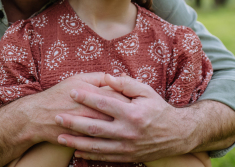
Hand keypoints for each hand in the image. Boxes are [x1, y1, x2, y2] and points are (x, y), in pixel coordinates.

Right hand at [21, 72, 131, 144]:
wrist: (37, 116)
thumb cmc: (58, 95)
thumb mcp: (76, 79)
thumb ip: (97, 77)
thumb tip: (113, 77)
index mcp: (92, 93)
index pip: (117, 94)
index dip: (128, 96)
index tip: (136, 98)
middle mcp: (92, 110)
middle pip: (118, 112)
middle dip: (129, 113)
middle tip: (138, 113)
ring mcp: (88, 126)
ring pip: (112, 128)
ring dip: (122, 128)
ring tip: (129, 126)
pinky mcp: (84, 139)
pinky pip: (102, 142)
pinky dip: (111, 141)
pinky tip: (117, 139)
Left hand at [55, 74, 196, 162]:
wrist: (177, 134)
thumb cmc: (158, 109)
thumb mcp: (146, 92)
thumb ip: (126, 84)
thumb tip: (107, 76)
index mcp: (132, 113)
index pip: (104, 104)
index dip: (87, 97)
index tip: (72, 91)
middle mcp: (128, 132)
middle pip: (95, 127)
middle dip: (74, 122)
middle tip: (57, 116)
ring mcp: (127, 147)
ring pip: (96, 146)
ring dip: (76, 142)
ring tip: (60, 137)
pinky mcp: (127, 157)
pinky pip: (104, 157)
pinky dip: (89, 155)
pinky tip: (76, 151)